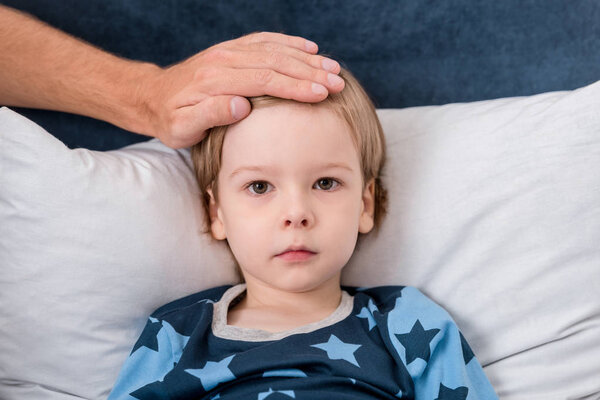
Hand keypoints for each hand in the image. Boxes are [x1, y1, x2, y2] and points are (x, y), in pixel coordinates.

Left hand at [139, 32, 344, 148]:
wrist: (152, 97)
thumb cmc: (170, 120)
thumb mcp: (182, 128)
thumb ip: (210, 115)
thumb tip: (242, 105)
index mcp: (215, 81)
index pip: (265, 80)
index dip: (296, 87)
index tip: (321, 94)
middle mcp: (224, 60)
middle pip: (275, 62)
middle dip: (310, 72)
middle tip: (337, 83)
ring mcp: (228, 51)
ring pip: (274, 49)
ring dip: (306, 58)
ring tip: (333, 68)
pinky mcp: (231, 49)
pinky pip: (264, 40)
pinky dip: (289, 42)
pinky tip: (310, 47)